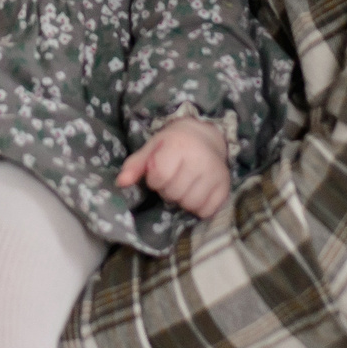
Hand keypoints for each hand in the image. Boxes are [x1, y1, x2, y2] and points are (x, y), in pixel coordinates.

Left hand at [115, 117, 232, 218]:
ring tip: (184, 185)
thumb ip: (134, 166)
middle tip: (173, 178)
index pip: (159, 177)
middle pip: (175, 193)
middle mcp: (200, 158)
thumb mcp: (151, 149)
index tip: (158, 172)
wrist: (205, 136)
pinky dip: (199, 206)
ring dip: (183, 199)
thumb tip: (121, 183)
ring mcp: (215, 173)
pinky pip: (207, 210)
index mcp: (179, 146)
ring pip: (191, 204)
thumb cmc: (172, 144)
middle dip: (168, 190)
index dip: (155, 179)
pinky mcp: (225, 186)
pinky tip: (197, 192)